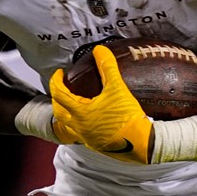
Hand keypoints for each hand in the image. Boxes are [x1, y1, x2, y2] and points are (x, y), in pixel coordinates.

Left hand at [48, 45, 152, 163]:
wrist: (140, 144)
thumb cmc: (126, 117)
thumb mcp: (117, 88)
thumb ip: (107, 67)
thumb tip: (100, 50)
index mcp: (79, 113)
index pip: (58, 93)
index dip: (56, 80)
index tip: (60, 73)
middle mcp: (78, 127)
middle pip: (58, 112)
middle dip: (57, 99)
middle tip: (63, 89)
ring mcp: (86, 138)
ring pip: (68, 125)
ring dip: (67, 113)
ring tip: (75, 103)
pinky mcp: (96, 145)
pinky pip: (81, 133)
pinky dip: (81, 123)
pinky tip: (91, 118)